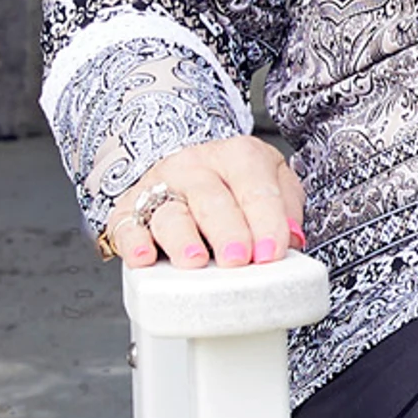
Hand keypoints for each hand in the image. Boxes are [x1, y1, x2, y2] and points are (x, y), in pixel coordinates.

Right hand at [103, 135, 305, 268]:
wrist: (188, 172)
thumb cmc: (239, 187)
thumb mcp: (274, 183)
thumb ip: (288, 208)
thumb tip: (292, 238)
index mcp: (237, 156)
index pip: (254, 187)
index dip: (266, 222)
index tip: (271, 253)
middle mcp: (194, 167)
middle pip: (211, 199)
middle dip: (227, 231)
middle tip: (239, 259)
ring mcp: (158, 187)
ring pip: (169, 214)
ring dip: (182, 239)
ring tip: (195, 261)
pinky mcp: (129, 210)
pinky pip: (126, 225)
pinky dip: (132, 242)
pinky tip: (143, 257)